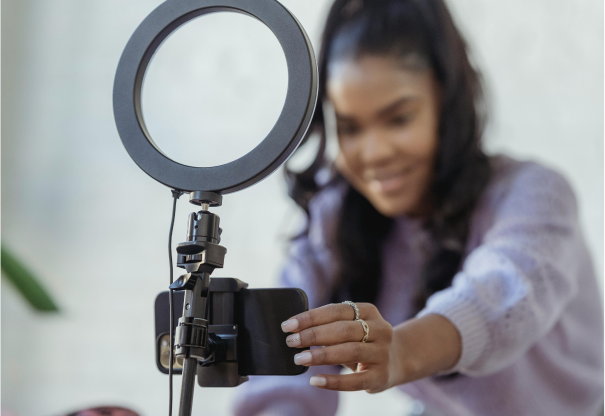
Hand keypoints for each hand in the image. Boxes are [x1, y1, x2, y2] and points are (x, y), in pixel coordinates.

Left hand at [281, 302, 399, 392]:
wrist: (395, 360)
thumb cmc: (362, 341)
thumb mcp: (351, 327)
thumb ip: (329, 325)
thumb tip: (295, 329)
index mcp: (369, 311)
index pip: (336, 310)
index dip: (310, 317)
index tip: (288, 325)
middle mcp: (380, 329)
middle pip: (343, 330)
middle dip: (313, 335)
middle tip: (291, 342)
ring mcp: (382, 353)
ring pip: (349, 351)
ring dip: (321, 355)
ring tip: (299, 359)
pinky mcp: (381, 376)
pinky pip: (355, 380)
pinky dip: (333, 381)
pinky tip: (315, 380)